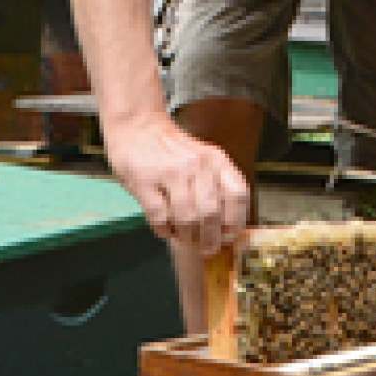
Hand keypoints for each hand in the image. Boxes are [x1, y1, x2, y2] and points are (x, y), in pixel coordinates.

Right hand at [104, 112, 251, 255]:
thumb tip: (228, 230)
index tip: (229, 237)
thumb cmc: (173, 151)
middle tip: (206, 248)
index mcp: (216, 160)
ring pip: (187, 218)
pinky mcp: (144, 182)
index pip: (238, 195)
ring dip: (187, 236)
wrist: (138, 127)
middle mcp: (197, 165)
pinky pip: (160, 217)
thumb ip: (217, 187)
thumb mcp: (204, 160)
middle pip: (212, 213)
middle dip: (210, 239)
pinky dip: (164, 230)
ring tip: (185, 239)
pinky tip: (165, 229)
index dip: (235, 222)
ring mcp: (170, 173)